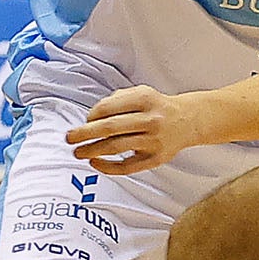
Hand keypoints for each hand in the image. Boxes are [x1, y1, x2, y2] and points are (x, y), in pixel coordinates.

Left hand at [66, 85, 193, 172]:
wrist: (188, 120)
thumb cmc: (158, 107)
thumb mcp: (141, 92)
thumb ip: (117, 99)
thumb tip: (91, 118)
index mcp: (145, 99)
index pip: (108, 108)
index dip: (91, 115)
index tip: (85, 121)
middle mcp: (151, 119)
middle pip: (110, 128)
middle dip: (84, 133)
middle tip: (69, 138)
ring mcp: (154, 140)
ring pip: (116, 147)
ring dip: (92, 150)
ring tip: (78, 152)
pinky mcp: (156, 158)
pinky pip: (128, 167)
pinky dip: (108, 167)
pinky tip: (95, 162)